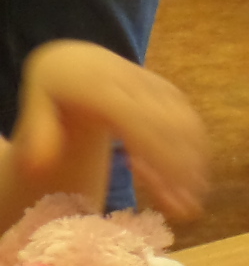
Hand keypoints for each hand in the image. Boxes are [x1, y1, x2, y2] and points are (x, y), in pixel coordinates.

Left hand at [19, 42, 208, 220]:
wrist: (77, 58)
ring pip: (186, 122)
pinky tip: (194, 173)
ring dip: (195, 161)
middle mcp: (136, 84)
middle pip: (170, 126)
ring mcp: (155, 85)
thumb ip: (38, 136)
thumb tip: (39, 169)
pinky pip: (188, 118)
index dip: (161, 156)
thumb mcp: (35, 106)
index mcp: (102, 87)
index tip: (174, 190)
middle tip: (191, 207)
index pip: (140, 123)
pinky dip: (196, 147)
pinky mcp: (167, 90)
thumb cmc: (53, 89)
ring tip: (193, 198)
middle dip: (185, 168)